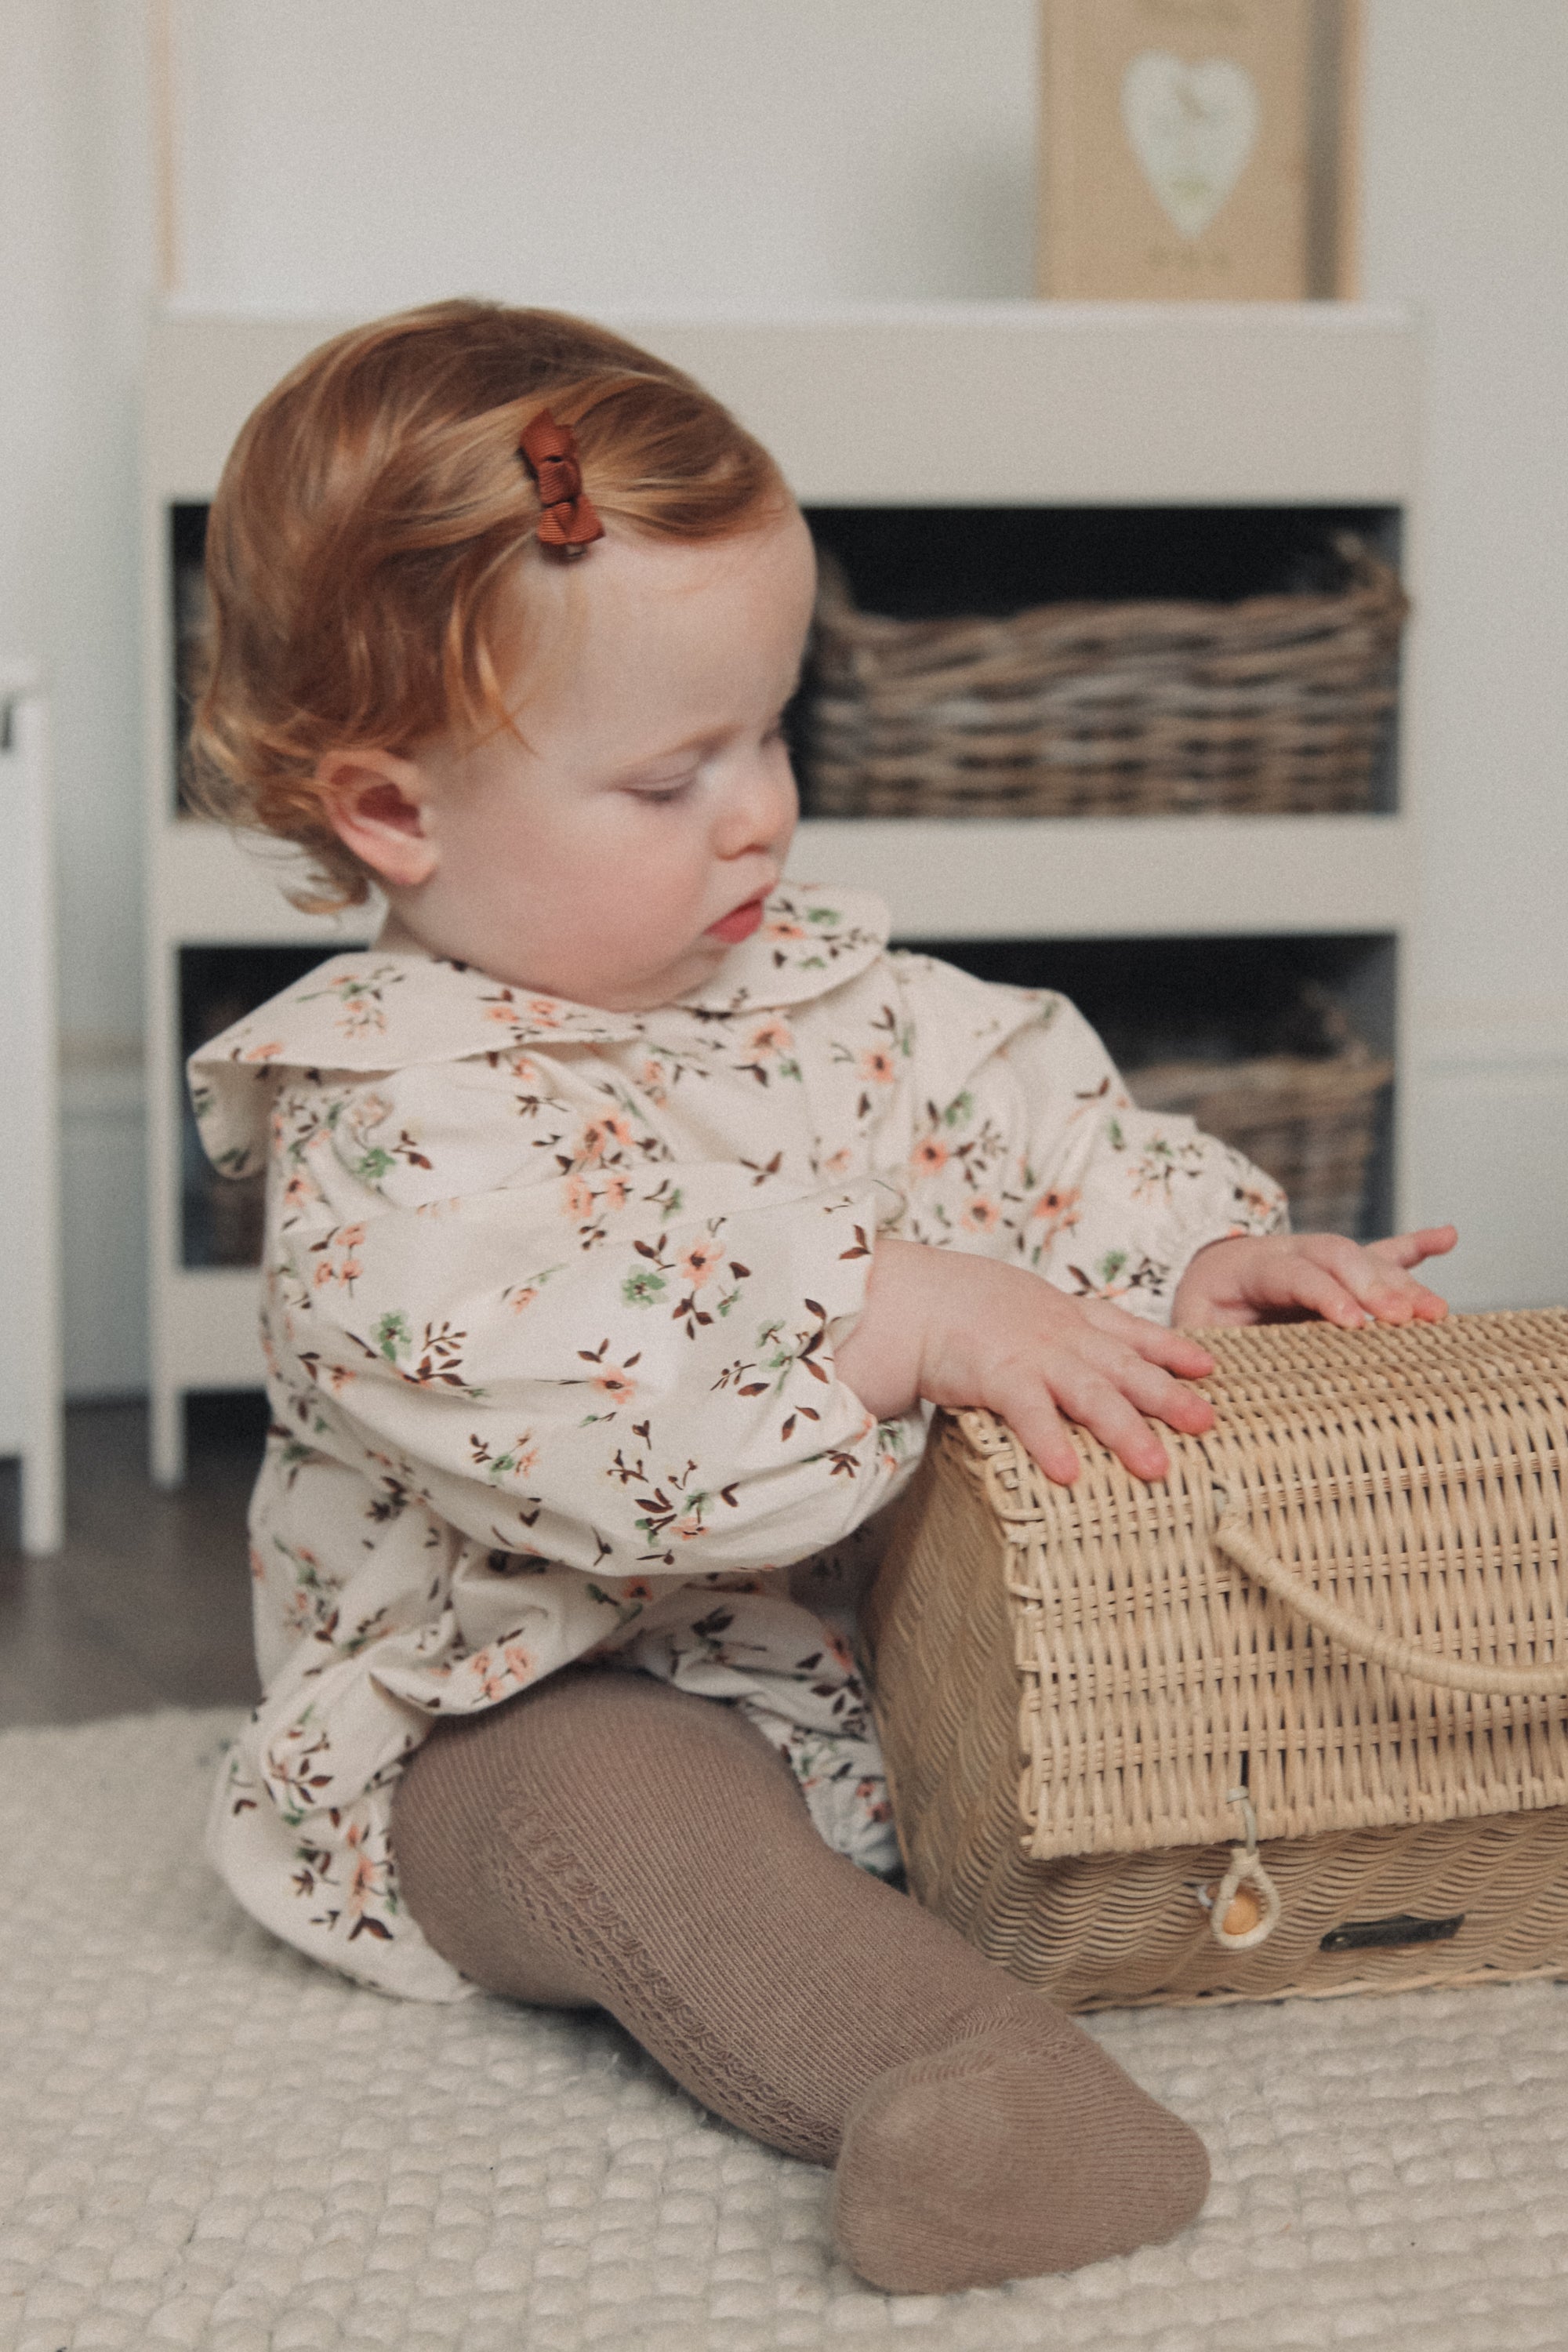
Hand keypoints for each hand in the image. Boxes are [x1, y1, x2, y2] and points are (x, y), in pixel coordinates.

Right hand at [834, 1236, 1217, 1487]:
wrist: (898, 1293)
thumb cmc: (943, 1304)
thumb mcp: (1006, 1305)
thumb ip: (1034, 1331)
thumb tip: (1052, 1363)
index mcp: (1059, 1314)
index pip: (1126, 1330)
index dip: (1169, 1348)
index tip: (1207, 1366)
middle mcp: (1055, 1332)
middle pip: (1124, 1366)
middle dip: (1168, 1394)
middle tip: (1207, 1423)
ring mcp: (1029, 1352)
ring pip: (1091, 1393)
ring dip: (1126, 1429)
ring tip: (1157, 1467)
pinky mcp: (994, 1373)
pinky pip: (1029, 1412)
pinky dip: (1051, 1441)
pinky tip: (1070, 1474)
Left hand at [1173, 1225, 1457, 1330]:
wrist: (1200, 1280)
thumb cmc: (1198, 1315)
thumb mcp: (1188, 1331)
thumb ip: (1200, 1349)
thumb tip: (1211, 1383)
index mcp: (1248, 1267)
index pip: (1293, 1273)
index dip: (1324, 1294)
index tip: (1354, 1323)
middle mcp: (1289, 1251)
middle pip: (1337, 1257)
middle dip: (1374, 1286)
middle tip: (1404, 1318)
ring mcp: (1319, 1256)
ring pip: (1365, 1258)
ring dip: (1402, 1283)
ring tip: (1435, 1311)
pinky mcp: (1342, 1268)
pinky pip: (1381, 1252)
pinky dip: (1415, 1247)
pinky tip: (1447, 1237)